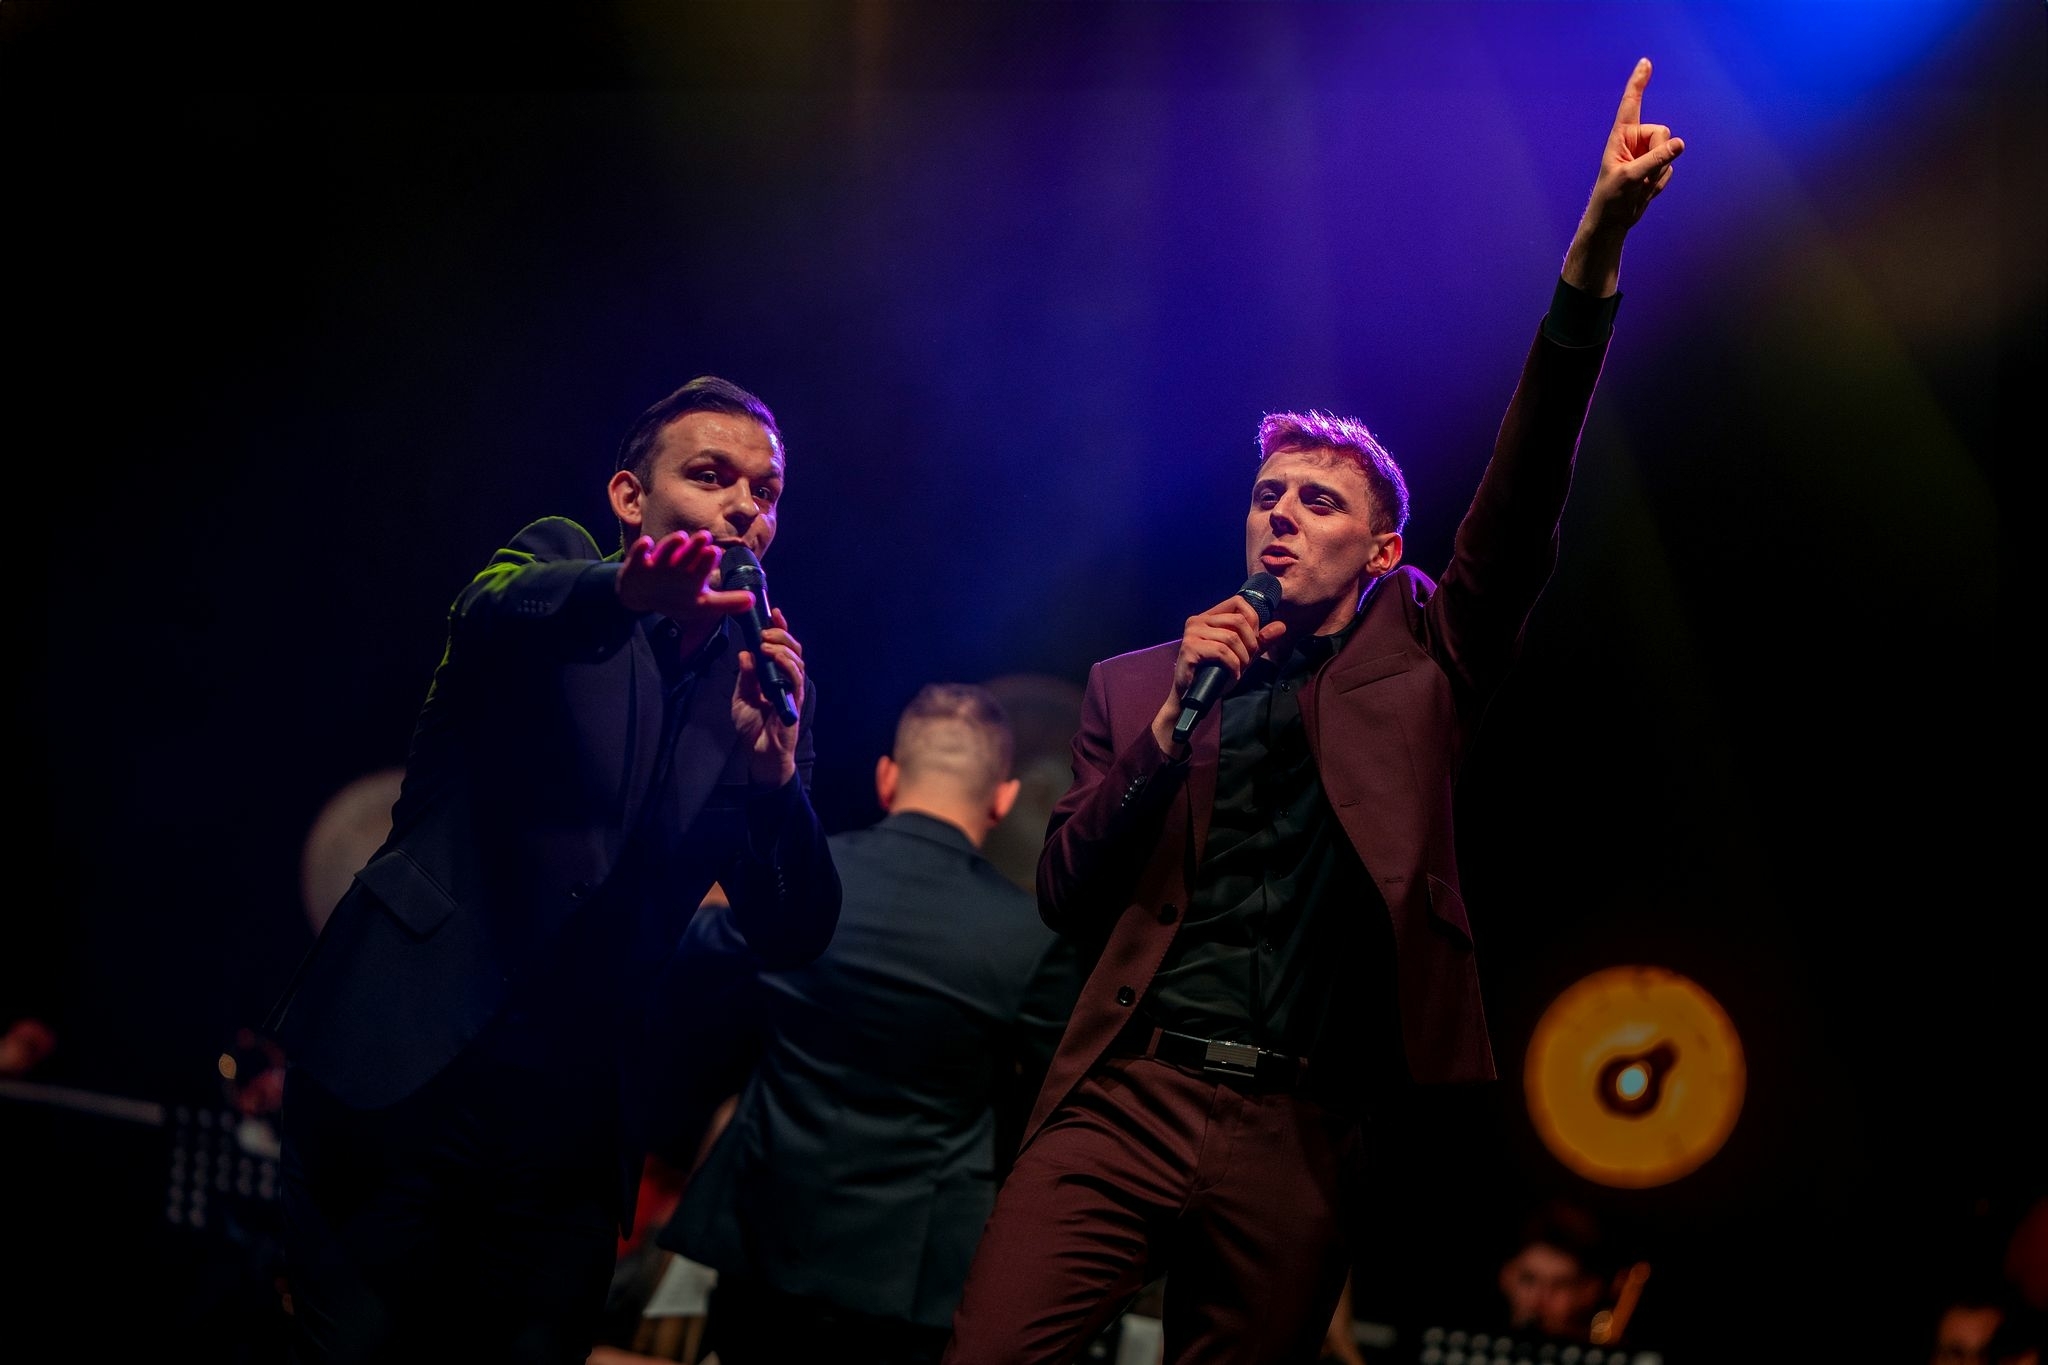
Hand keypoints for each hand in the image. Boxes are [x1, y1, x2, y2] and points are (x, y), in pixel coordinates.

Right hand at [616, 529, 755, 633]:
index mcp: (692, 573)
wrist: (641, 596)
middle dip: (694, 547)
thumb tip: (753, 601)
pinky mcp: (638, 565)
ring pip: (665, 551)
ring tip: (680, 537)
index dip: (707, 560)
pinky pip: (639, 555)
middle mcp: (677, 564)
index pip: (702, 566)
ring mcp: (657, 563)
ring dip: (671, 544)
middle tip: (705, 537)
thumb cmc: (675, 596)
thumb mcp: (701, 604)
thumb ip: (726, 602)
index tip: (716, 552)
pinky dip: (642, 549)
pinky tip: (646, 543)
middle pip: (686, 555)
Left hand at [734, 605, 803, 787]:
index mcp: (773, 675)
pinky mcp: (795, 700)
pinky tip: (776, 658)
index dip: (779, 629)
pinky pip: (796, 677)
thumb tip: (745, 653)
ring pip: (796, 660)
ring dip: (781, 648)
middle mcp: (786, 679)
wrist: (760, 753)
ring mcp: (792, 689)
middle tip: (766, 631)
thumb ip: (745, 677)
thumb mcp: (741, 697)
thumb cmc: (753, 727)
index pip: (780, 647)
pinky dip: (787, 665)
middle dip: (781, 634)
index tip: (773, 614)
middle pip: (793, 649)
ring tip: (766, 644)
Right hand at [1150, 593, 1286, 753]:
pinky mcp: (1190, 648)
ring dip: (1241, 658)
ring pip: (1231, 638)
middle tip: (1246, 661)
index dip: (1253, 621)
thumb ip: (1260, 640)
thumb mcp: (1241, 655)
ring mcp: (1192, 634)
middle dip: (1250, 643)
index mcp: (1208, 617)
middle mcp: (1198, 621)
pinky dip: (1232, 665)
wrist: (1192, 697)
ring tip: (1238, 670)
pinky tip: (1231, 675)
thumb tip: (1282, 626)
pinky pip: (1222, 652)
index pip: (1238, 602)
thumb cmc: (1214, 674)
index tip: (1252, 642)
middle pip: (1238, 621)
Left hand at [1563, 57, 1684, 295]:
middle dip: (1658, 154)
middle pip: (1663, 133)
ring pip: (1670, 153)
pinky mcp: (1655, 167)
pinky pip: (1670, 169)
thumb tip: (1680, 143)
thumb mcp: (1632, 178)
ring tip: (1639, 187)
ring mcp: (1646, 154)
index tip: (1645, 62)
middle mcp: (1635, 140)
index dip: (1639, 83)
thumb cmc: (1612, 198)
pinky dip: (1661, 183)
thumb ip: (1655, 159)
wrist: (1614, 221)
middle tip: (1640, 176)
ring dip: (1659, 173)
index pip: (1631, 103)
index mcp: (1621, 136)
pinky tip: (1645, 191)